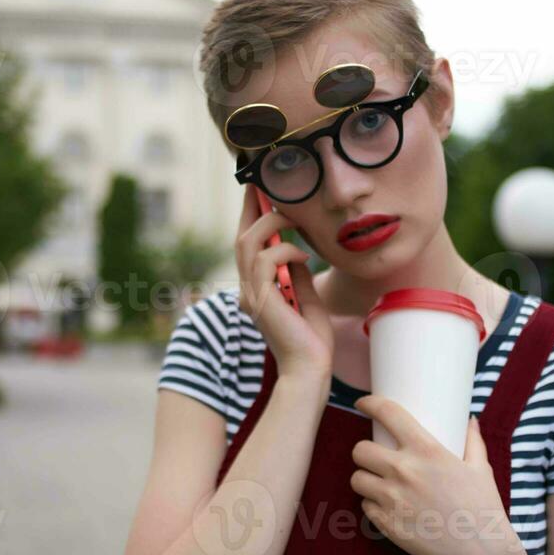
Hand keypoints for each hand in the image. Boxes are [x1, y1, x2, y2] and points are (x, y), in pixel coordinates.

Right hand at [234, 188, 331, 382]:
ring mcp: (251, 295)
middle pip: (242, 237)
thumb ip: (297, 274)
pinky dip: (286, 250)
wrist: (310, 370)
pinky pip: (266, 260)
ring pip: (248, 243)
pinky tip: (304, 256)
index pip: (249, 246)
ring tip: (293, 217)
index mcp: (257, 289)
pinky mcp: (262, 300)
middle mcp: (248, 290)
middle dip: (254, 207)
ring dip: (272, 224)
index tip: (260, 190)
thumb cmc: (311, 340)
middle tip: (267, 183)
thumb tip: (298, 251)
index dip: (251, 216)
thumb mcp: (306, 297)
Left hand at [350, 398, 526, 554]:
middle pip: (360, 449)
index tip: (362, 403)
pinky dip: (372, 504)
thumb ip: (472, 442)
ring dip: (365, 478)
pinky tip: (386, 506)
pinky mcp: (386, 523)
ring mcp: (392, 498)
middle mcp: (404, 470)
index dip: (369, 403)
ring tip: (377, 482)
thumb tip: (470, 420)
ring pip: (357, 478)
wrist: (479, 552)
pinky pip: (364, 505)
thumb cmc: (482, 507)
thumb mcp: (480, 469)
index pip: (387, 413)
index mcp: (426, 450)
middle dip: (364, 452)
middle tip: (374, 457)